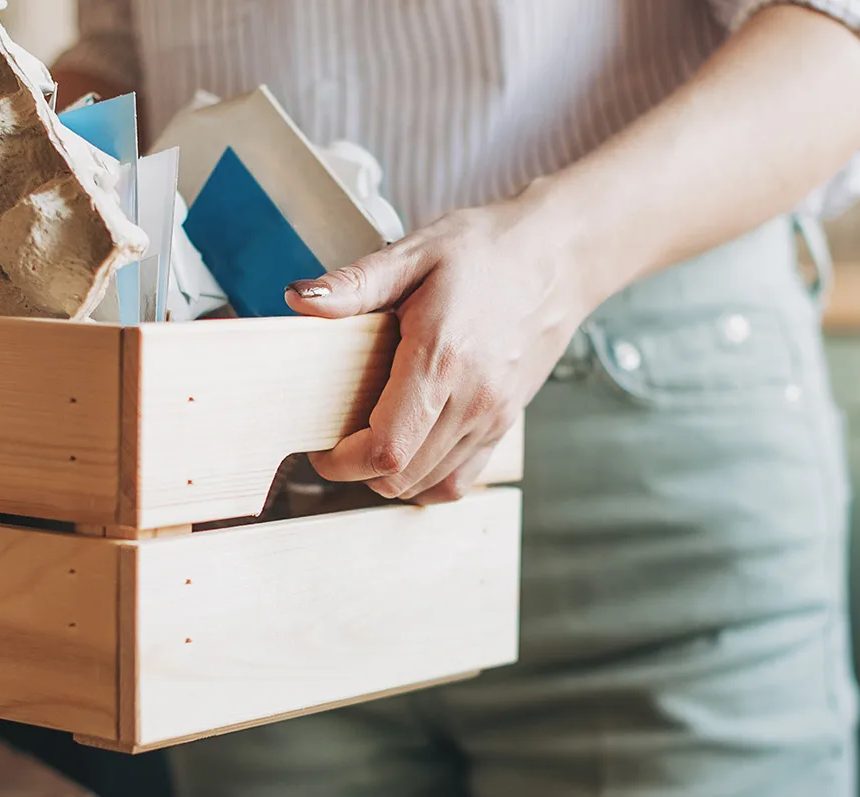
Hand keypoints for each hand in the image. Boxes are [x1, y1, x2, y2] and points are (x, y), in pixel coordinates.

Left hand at [287, 186, 592, 502]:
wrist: (560, 256)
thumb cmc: (487, 249)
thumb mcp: (415, 252)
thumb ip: (356, 284)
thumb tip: (299, 299)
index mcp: (440, 360)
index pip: (385, 449)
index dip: (342, 461)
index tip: (320, 445)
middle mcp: (472, 399)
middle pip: (401, 475)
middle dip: (357, 470)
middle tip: (336, 440)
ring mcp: (494, 416)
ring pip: (429, 484)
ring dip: (390, 476)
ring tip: (370, 440)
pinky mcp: (507, 422)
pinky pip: (461, 479)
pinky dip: (429, 481)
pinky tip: (411, 452)